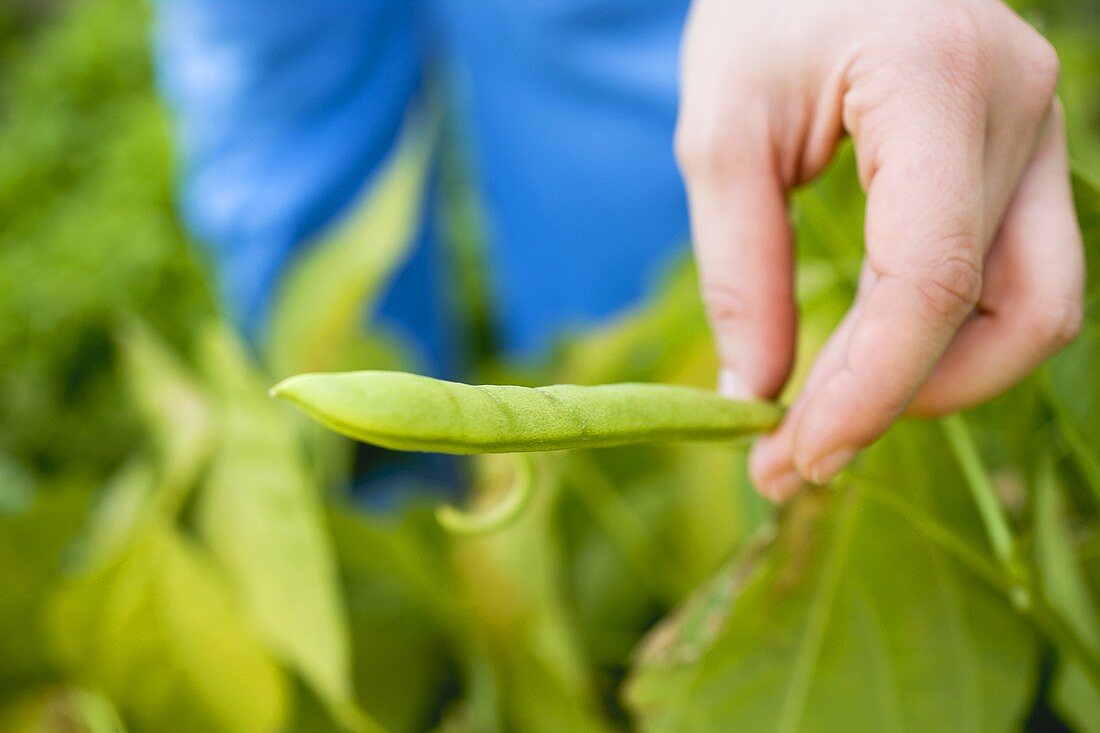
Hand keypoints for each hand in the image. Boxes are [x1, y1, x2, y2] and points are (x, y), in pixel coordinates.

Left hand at [677, 0, 1083, 499]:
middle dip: (894, 403)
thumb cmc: (761, 6)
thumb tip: (758, 393)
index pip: (930, 275)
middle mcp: (1020, 106)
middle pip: (997, 311)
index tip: (795, 458)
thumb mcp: (720, 130)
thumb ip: (740, 266)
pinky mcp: (1024, 156)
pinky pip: (1010, 277)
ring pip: (1029, 309)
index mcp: (938, 80)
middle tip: (785, 462)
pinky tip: (861, 361)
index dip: (870, 389)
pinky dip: (939, 336)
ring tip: (820, 419)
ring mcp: (1039, 131)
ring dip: (930, 382)